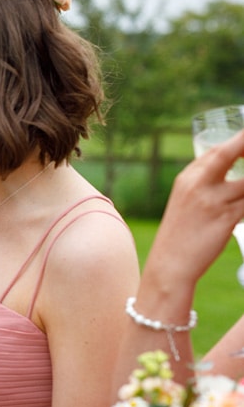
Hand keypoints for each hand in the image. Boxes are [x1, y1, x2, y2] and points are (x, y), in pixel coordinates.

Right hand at [151, 129, 243, 287]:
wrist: (170, 265)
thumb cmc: (181, 235)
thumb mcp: (185, 203)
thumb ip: (206, 185)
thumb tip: (234, 176)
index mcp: (187, 178)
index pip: (217, 150)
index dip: (239, 141)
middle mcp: (198, 184)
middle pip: (231, 152)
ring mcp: (212, 200)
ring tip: (242, 195)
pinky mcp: (226, 218)